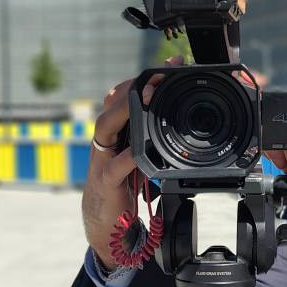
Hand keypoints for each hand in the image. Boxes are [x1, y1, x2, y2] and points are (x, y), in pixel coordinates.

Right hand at [82, 56, 183, 270]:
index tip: (170, 63)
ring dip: (124, 111)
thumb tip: (183, 121)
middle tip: (155, 76)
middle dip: (133, 87)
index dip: (145, 78)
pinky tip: (138, 151)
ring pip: (106, 126)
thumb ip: (154, 139)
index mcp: (118, 131)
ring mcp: (102, 159)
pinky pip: (115, 166)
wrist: (106, 222)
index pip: (126, 96)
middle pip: (113, 104)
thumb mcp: (141, 157)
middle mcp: (108, 139)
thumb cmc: (125, 186)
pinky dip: (127, 157)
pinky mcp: (105, 182)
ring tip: (142, 100)